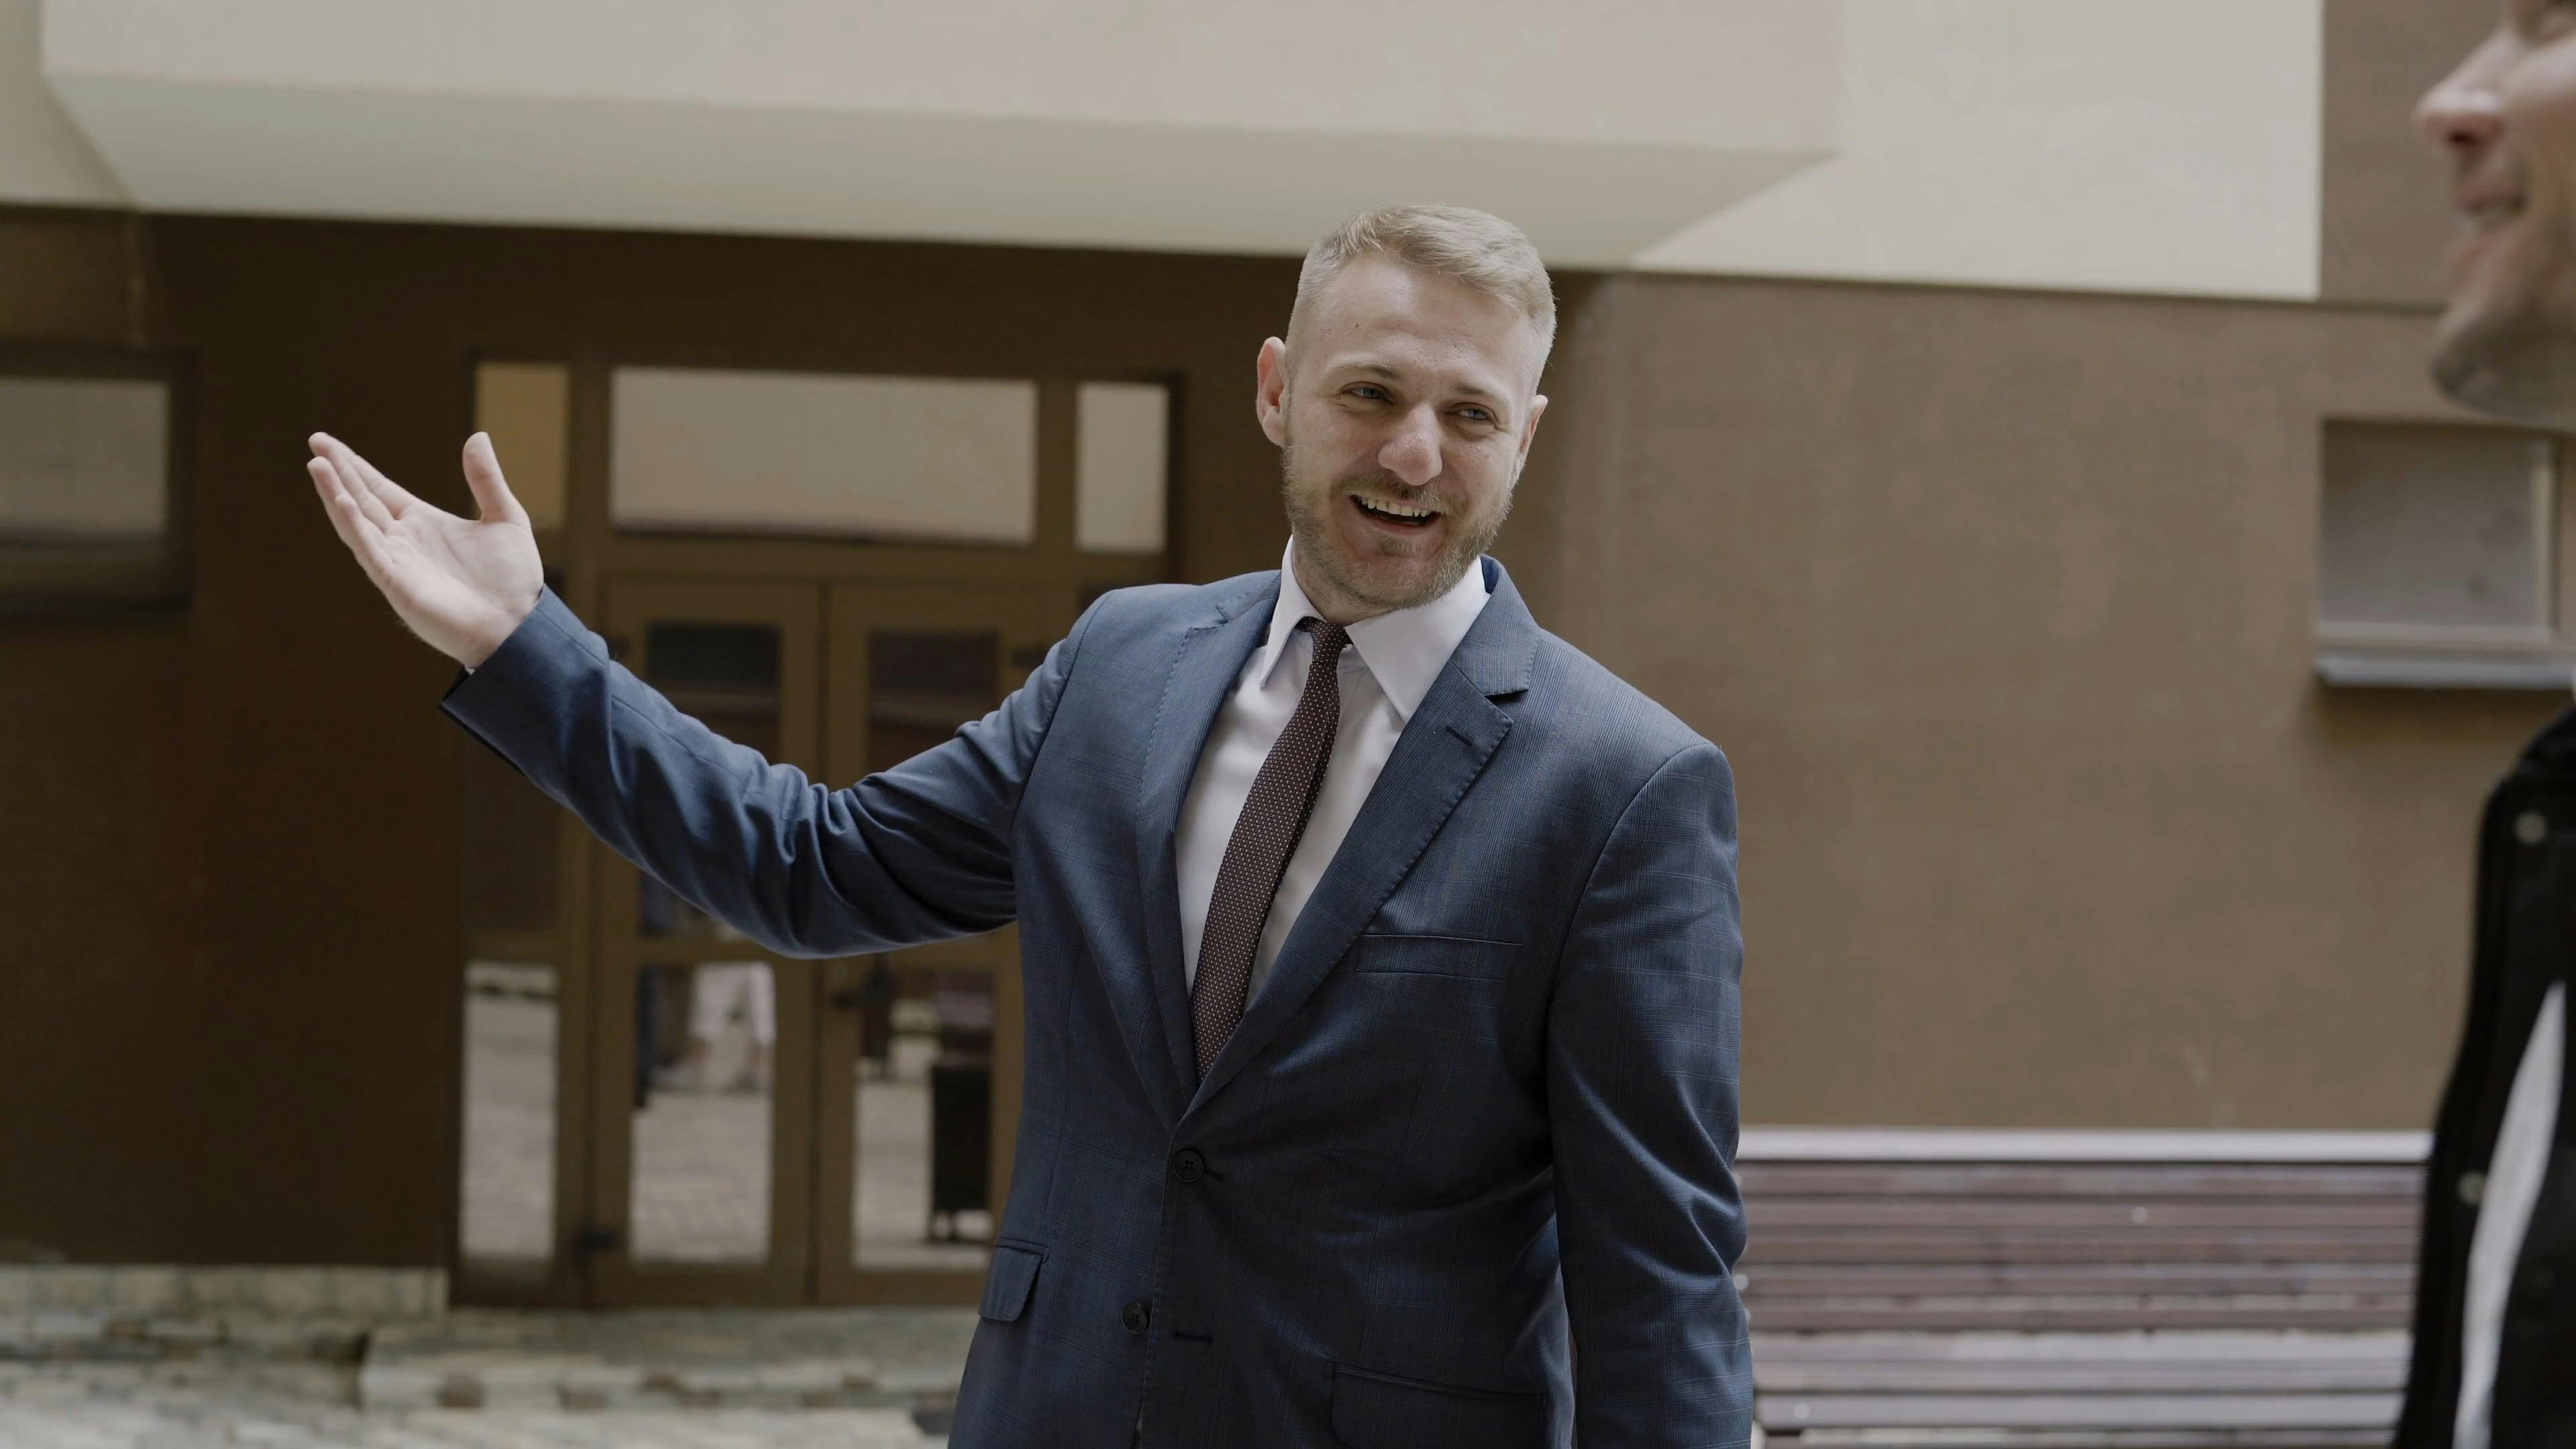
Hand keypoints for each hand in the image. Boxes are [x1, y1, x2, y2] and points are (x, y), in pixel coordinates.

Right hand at [308, 432, 543, 668]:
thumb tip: (478, 436)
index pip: (379, 489)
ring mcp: (397, 562)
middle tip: (315, 442)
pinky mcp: (398, 584)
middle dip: (338, 472)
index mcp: (423, 523)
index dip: (354, 466)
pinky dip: (355, 527)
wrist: (519, 626)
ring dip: (336, 495)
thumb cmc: (513, 580)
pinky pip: (370, 551)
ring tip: (318, 466)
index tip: (327, 443)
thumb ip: (486, 480)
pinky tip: (343, 502)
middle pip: (361, 499)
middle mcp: (403, 541)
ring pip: (357, 523)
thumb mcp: (505, 517)